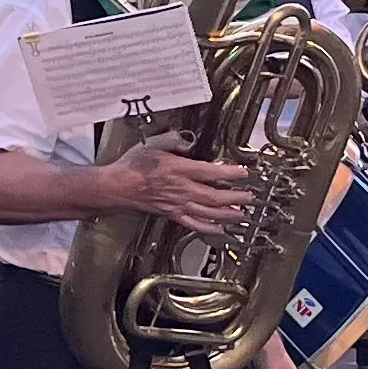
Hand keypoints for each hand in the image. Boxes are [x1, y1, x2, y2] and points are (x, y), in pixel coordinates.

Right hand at [114, 140, 253, 234]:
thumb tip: (187, 139)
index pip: (210, 172)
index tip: (243, 173)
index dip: (230, 173)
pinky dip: (209, 227)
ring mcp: (177, 204)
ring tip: (242, 213)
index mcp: (178, 170)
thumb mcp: (153, 144)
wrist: (117, 186)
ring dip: (227, 214)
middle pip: (214, 196)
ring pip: (208, 212)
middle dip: (235, 197)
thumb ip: (173, 140)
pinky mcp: (172, 214)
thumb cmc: (133, 166)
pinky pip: (194, 223)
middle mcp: (180, 189)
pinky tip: (219, 228)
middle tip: (250, 197)